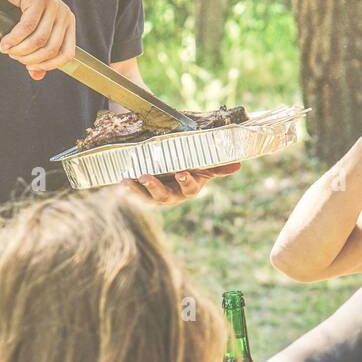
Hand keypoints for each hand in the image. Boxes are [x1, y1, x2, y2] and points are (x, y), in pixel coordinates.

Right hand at [0, 0, 76, 80]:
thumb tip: (37, 76)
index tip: (30, 67)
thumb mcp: (31, 31)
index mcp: (68, 23)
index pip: (68, 54)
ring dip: (20, 50)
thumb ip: (36, 52)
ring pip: (39, 40)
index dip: (50, 65)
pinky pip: (27, 28)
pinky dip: (14, 40)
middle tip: (14, 56)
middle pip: (51, 48)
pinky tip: (4, 44)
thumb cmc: (18, 7)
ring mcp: (54, 6)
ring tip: (8, 50)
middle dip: (30, 58)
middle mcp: (64, 14)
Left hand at [120, 163, 240, 205]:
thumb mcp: (205, 169)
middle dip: (155, 187)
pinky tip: (122, 179)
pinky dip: (128, 187)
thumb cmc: (193, 171)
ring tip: (129, 179)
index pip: (190, 188)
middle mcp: (174, 196)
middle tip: (146, 177)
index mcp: (190, 189)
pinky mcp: (144, 194)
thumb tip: (239, 165)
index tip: (182, 172)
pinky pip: (135, 193)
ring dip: (138, 189)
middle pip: (164, 196)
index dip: (186, 181)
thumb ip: (219, 167)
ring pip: (147, 197)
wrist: (174, 176)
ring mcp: (158, 197)